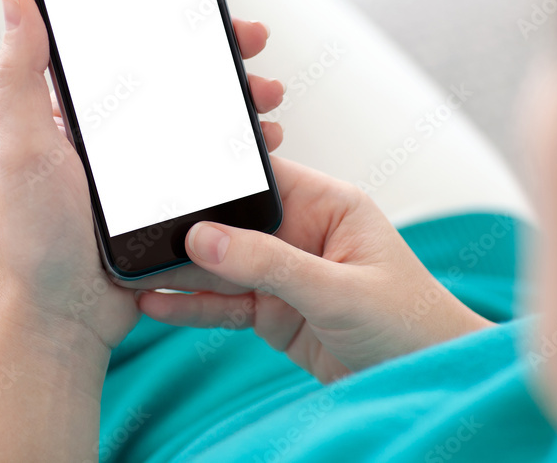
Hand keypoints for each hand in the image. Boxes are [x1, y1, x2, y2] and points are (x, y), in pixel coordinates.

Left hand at [0, 0, 284, 350]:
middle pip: (175, 61)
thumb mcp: (24, 146)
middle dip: (217, 36)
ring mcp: (147, 157)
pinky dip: (245, 137)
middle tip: (248, 30)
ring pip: (204, 104)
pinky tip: (265, 133)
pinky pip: (216, 152)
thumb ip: (22, 73)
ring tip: (266, 84)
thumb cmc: (33, 234)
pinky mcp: (172, 190)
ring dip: (240, 85)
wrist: (64, 313)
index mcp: (78, 102)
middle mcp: (116, 123)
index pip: (123, 29)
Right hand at [135, 157, 492, 381]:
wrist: (428, 380)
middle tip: (133, 231)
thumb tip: (204, 238)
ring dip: (179, 270)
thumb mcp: (340, 291)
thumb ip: (271, 264)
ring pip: (220, 265)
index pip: (260, 177)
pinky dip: (191, 306)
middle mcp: (300, 232)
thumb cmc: (411, 324)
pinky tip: (155, 304)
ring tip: (129, 270)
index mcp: (326, 204)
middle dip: (185, 228)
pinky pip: (224, 303)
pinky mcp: (273, 311)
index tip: (166, 180)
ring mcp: (284, 273)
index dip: (214, 176)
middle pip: (230, 222)